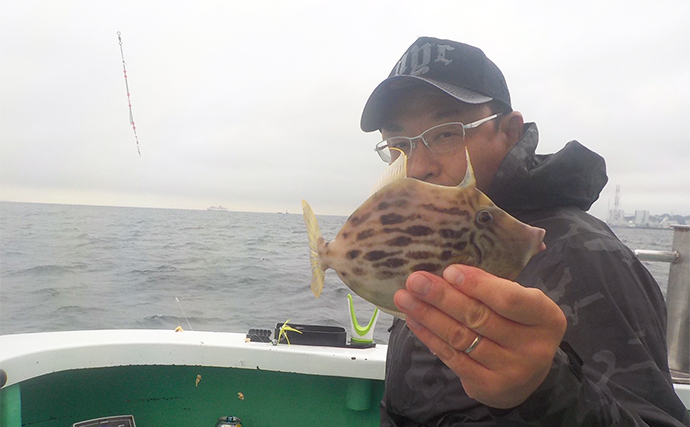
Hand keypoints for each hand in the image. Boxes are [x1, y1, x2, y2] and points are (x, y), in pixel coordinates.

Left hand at [394, 264, 566, 408]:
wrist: (526, 375)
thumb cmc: (519, 325)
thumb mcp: (522, 302)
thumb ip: (496, 286)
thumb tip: (449, 268)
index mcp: (546, 317)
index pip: (510, 299)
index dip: (478, 284)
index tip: (449, 270)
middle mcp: (533, 347)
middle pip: (479, 317)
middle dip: (442, 297)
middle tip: (415, 281)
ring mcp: (511, 370)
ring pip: (461, 337)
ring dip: (428, 315)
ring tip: (405, 298)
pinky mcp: (488, 386)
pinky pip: (452, 357)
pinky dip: (429, 336)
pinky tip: (414, 320)